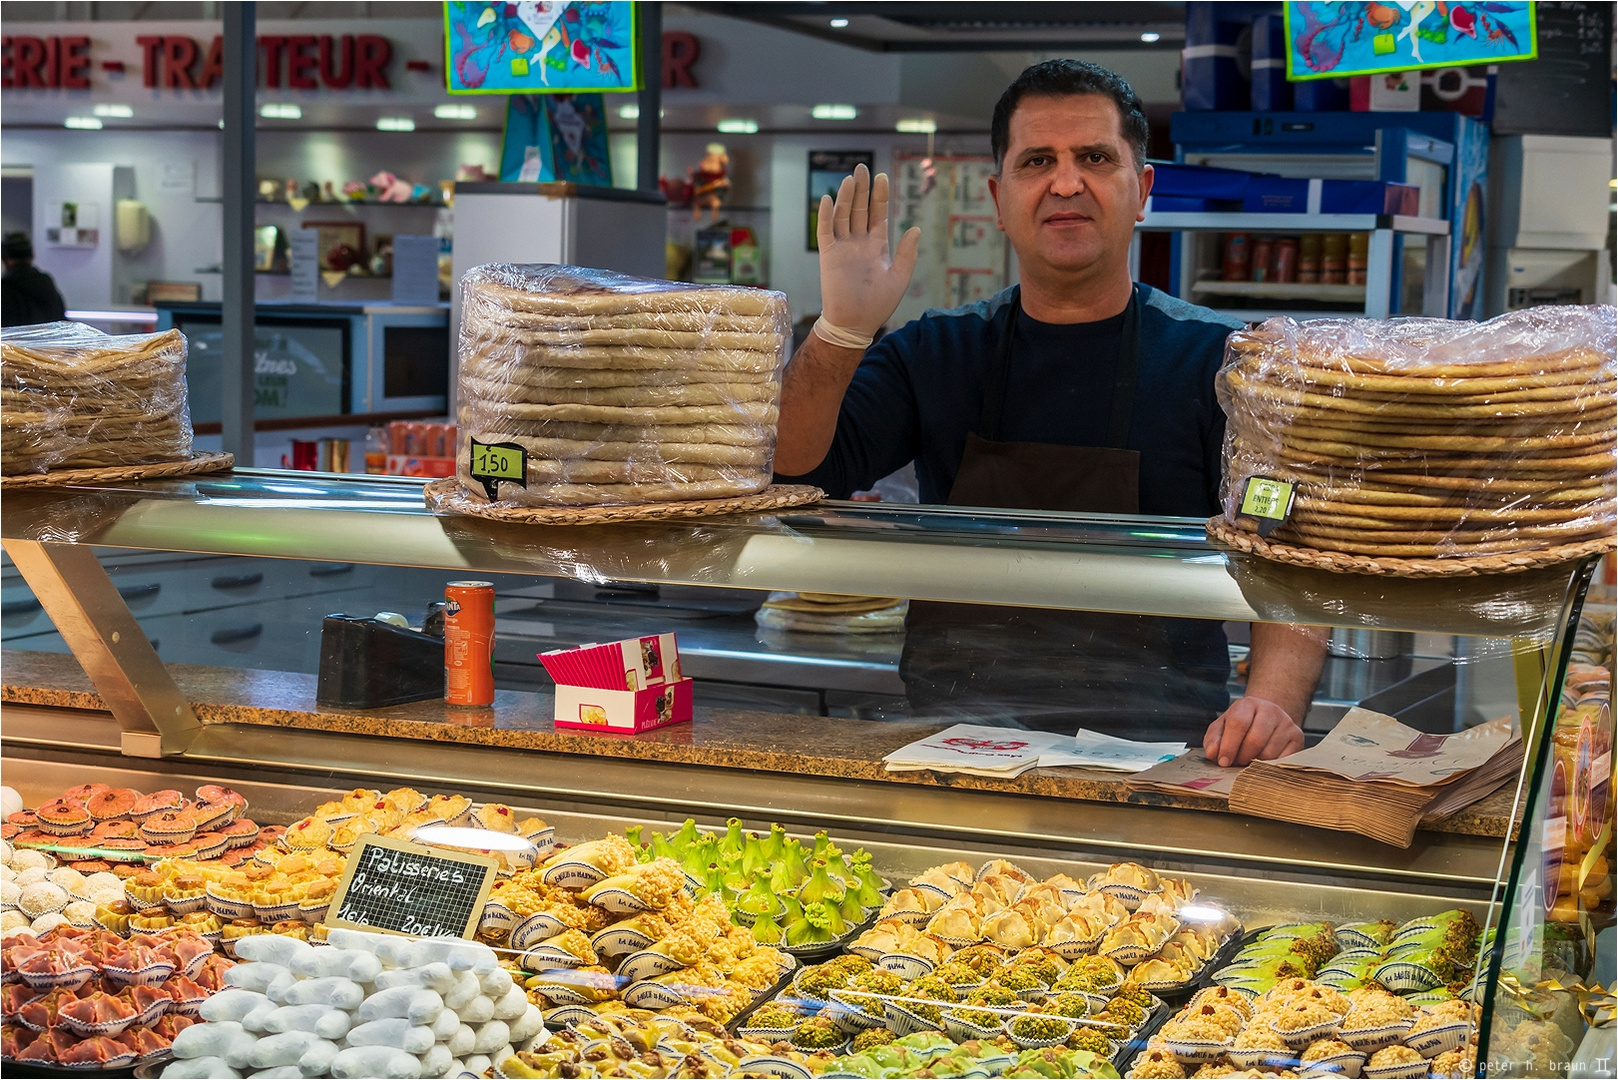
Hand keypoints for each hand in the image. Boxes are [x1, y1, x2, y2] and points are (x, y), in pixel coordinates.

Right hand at [817, 163, 921, 338]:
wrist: (855, 323)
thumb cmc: (878, 305)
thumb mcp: (899, 277)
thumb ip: (907, 253)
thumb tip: (915, 228)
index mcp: (877, 246)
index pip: (878, 215)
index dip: (880, 196)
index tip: (882, 177)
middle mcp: (859, 243)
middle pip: (860, 209)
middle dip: (862, 189)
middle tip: (862, 168)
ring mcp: (843, 247)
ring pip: (843, 216)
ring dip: (846, 197)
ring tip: (850, 178)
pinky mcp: (828, 255)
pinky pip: (825, 231)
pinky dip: (826, 216)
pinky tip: (828, 199)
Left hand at [1203, 696, 1303, 767]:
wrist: (1267, 718)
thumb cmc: (1242, 725)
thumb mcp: (1223, 727)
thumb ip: (1213, 739)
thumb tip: (1212, 753)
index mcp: (1249, 704)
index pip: (1238, 723)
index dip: (1228, 745)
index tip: (1223, 761)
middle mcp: (1271, 710)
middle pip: (1255, 740)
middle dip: (1242, 756)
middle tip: (1236, 762)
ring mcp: (1287, 723)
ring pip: (1269, 753)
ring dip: (1255, 764)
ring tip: (1249, 760)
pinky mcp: (1297, 737)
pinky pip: (1282, 760)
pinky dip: (1270, 767)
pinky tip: (1263, 762)